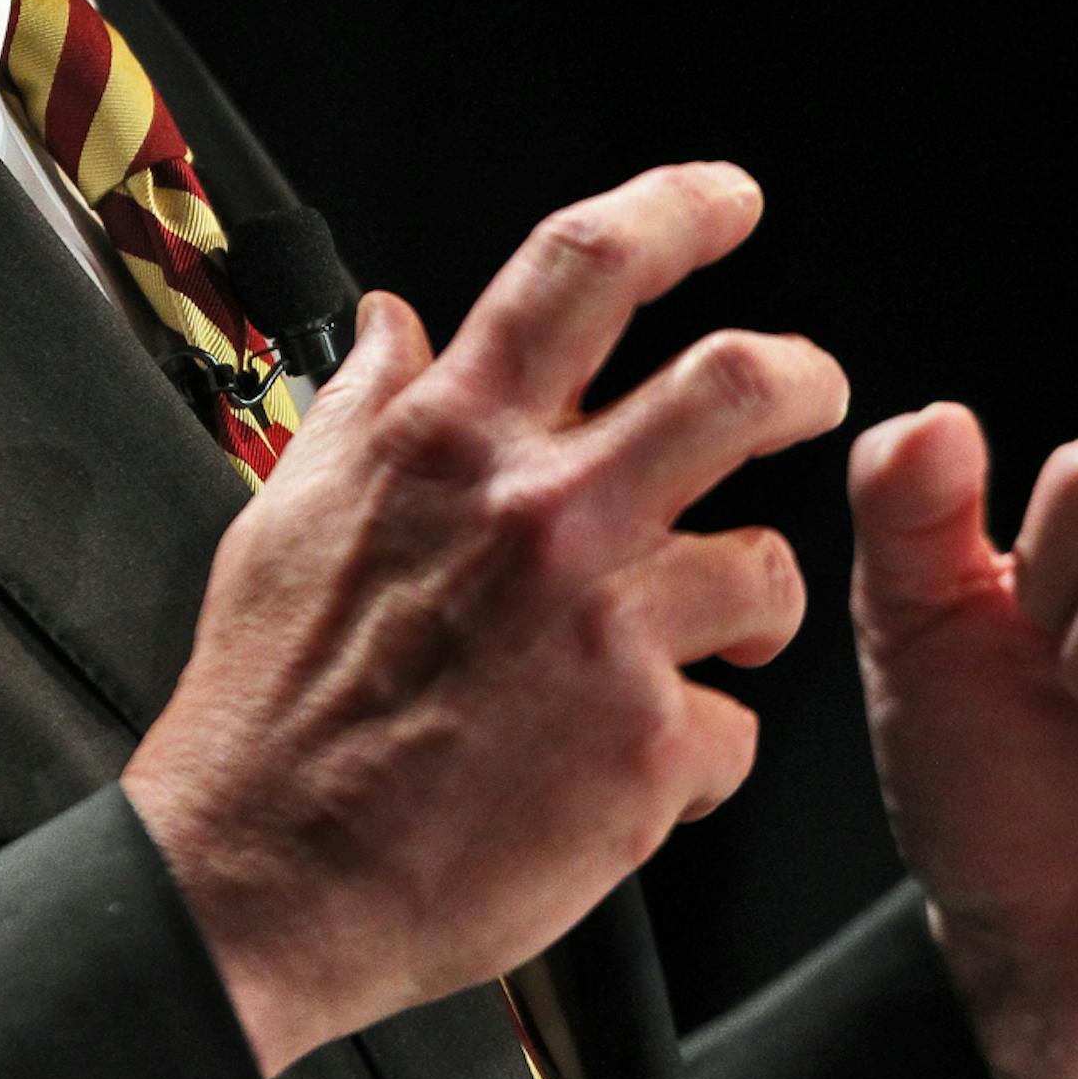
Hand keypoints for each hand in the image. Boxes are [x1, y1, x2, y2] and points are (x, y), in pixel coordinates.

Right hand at [123, 163, 849, 1076]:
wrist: (262, 877)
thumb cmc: (271, 703)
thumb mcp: (293, 507)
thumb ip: (365, 401)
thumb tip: (391, 320)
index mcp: (451, 439)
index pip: (582, 266)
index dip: (678, 209)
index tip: (727, 201)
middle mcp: (540, 513)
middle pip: (736, 381)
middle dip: (806, 376)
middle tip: (815, 391)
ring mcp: (602, 630)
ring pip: (767, 567)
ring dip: (754, 601)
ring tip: (720, 635)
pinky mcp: (643, 753)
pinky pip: (734, 730)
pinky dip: (701, 751)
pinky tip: (643, 769)